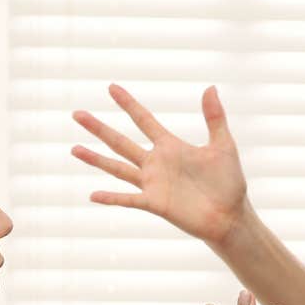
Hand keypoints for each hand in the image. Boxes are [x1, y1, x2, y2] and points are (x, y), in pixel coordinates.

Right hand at [73, 84, 251, 247]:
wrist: (229, 216)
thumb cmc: (229, 182)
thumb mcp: (223, 145)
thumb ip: (214, 117)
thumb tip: (210, 87)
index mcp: (170, 146)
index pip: (144, 120)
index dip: (128, 104)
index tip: (111, 87)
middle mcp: (156, 163)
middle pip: (120, 141)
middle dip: (99, 128)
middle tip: (77, 113)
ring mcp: (152, 184)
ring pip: (117, 167)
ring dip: (96, 159)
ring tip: (74, 149)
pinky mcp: (154, 203)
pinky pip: (128, 199)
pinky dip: (111, 198)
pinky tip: (93, 194)